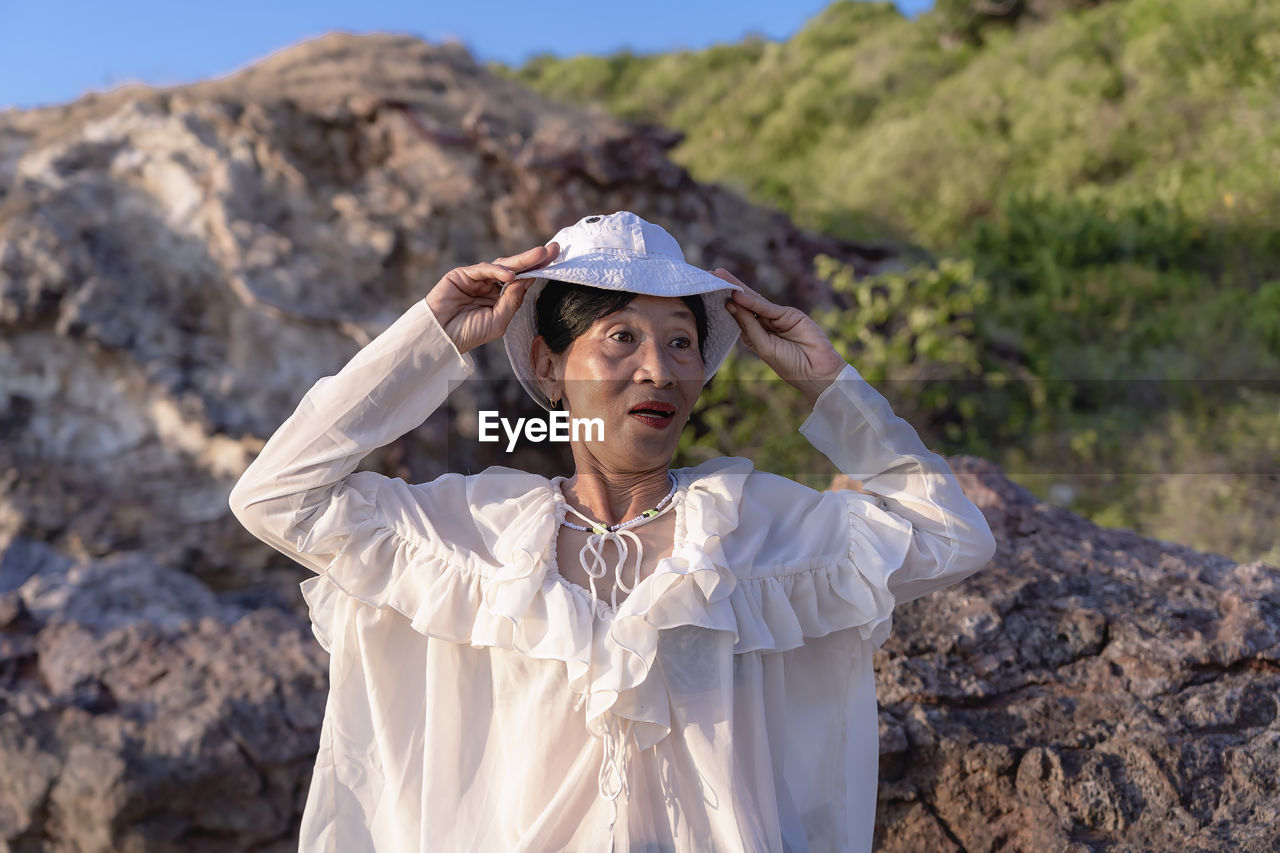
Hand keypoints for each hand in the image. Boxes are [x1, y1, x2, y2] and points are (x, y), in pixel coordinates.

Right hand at [424, 242, 559, 354]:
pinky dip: (497, 270)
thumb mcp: (499, 320)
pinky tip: (510, 275)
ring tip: (540, 255)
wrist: (440, 338)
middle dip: (534, 259)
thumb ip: (513, 299)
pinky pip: (483, 269)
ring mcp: (475, 279)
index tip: (556, 260)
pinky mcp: (461, 275)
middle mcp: (488, 286)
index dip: (537, 270)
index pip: (521, 281)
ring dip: (522, 260)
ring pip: (501, 265)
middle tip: (553, 249)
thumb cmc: (469, 334)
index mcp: (498, 298)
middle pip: (515, 269)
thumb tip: (528, 279)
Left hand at [713, 268, 846, 406]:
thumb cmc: (789, 364)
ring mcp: (777, 318)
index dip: (724, 304)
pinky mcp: (790, 314)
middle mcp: (765, 325)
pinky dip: (753, 301)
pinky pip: (768, 308)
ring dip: (738, 288)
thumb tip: (731, 303)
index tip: (707, 291)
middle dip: (729, 289)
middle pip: (744, 303)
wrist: (817, 371)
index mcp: (756, 336)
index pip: (738, 315)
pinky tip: (738, 295)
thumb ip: (748, 325)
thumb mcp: (763, 346)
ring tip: (720, 277)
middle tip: (711, 274)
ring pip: (755, 301)